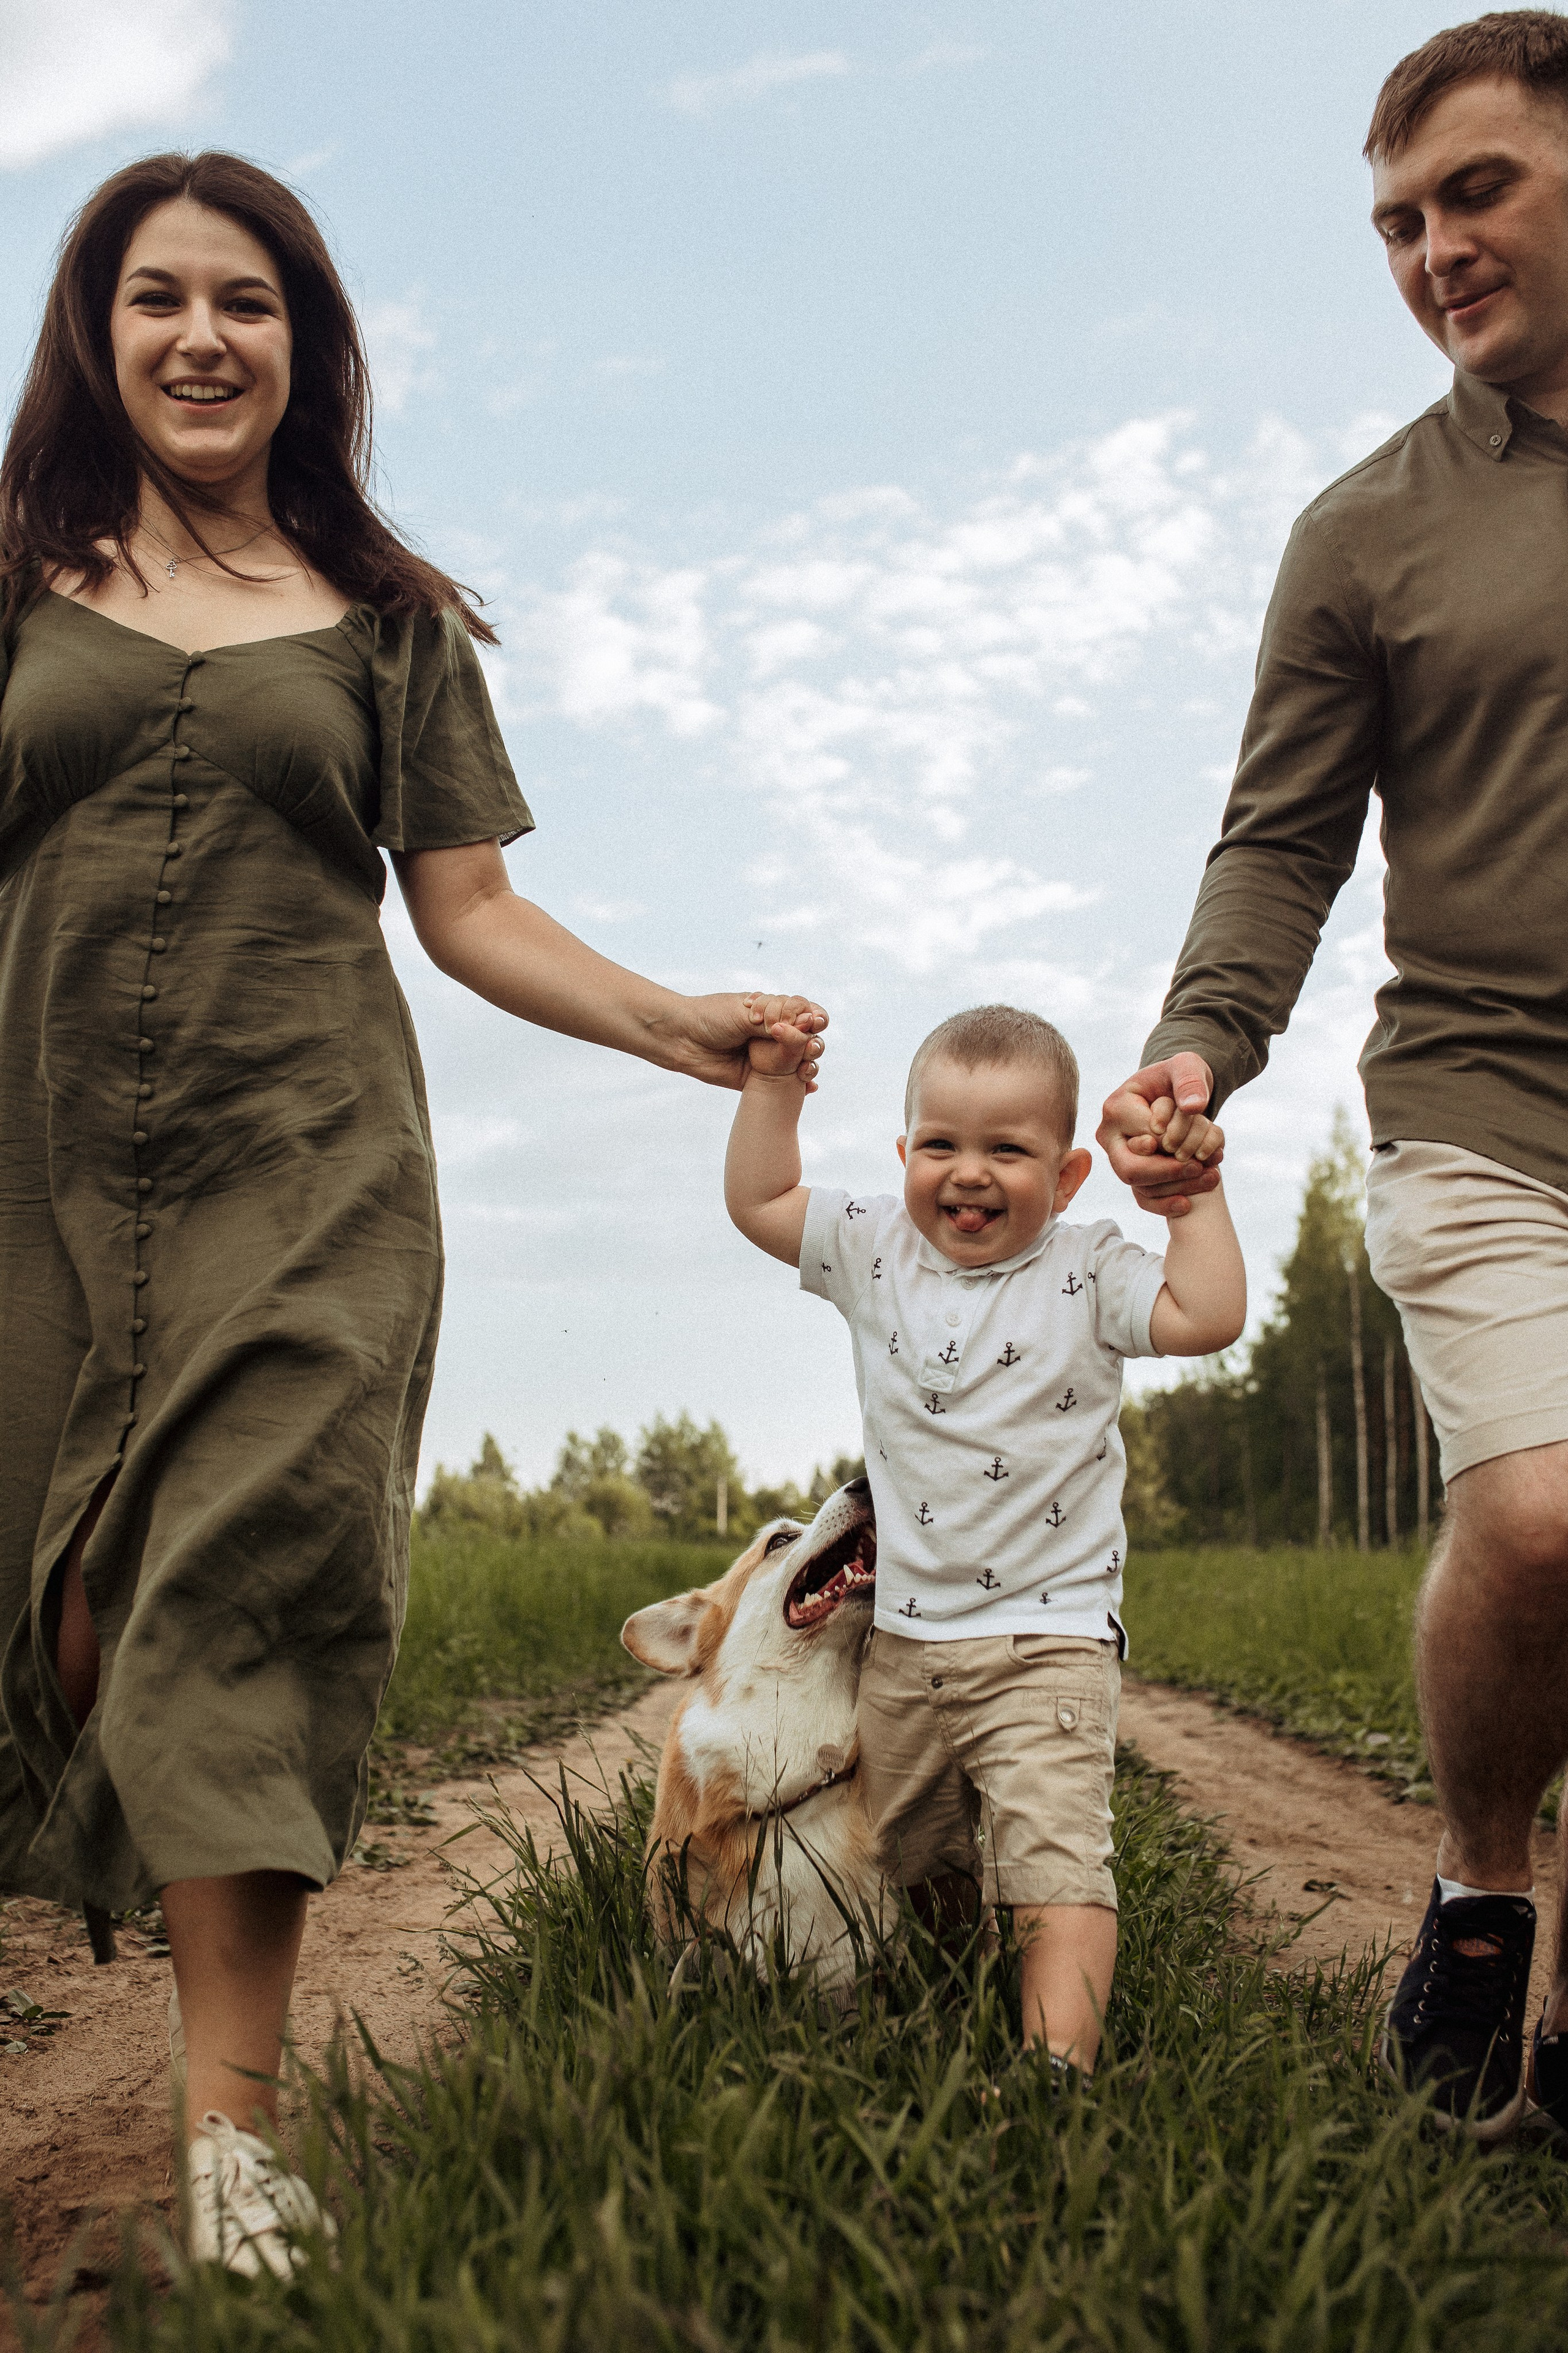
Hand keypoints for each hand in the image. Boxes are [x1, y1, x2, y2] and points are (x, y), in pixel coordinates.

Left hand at [666, 992, 827, 1091]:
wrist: (682, 1038)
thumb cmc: (711, 1017)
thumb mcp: (746, 1013)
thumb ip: (775, 1020)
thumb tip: (806, 1025)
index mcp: (773, 1011)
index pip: (805, 1012)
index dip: (814, 1017)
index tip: (813, 1022)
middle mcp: (774, 1033)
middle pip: (809, 1038)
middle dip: (814, 1042)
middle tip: (808, 1047)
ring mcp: (769, 1056)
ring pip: (801, 1061)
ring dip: (811, 1064)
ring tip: (805, 1069)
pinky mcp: (760, 1079)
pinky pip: (786, 1084)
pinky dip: (802, 1086)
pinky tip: (809, 1087)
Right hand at [1097, 1052, 1222, 1219]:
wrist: (1176, 1093)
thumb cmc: (1178, 1078)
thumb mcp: (1186, 1066)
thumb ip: (1189, 1080)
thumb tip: (1193, 1107)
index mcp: (1116, 1108)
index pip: (1144, 1136)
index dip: (1174, 1140)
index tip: (1199, 1131)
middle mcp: (1110, 1136)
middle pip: (1130, 1169)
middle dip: (1169, 1173)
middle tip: (1200, 1166)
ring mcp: (1119, 1158)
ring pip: (1140, 1188)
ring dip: (1178, 1187)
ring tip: (1212, 1176)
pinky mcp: (1132, 1174)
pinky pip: (1143, 1199)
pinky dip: (1165, 1205)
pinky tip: (1188, 1203)